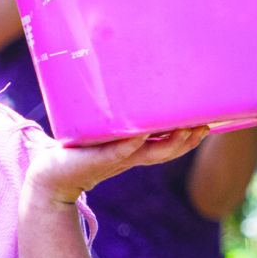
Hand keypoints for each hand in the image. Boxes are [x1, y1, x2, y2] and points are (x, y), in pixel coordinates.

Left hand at [25, 126, 209, 204]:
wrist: (48, 176)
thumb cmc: (74, 150)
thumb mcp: (100, 131)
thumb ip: (115, 114)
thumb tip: (126, 82)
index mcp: (133, 151)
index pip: (167, 146)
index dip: (188, 138)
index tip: (208, 124)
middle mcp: (127, 157)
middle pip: (165, 152)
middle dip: (186, 140)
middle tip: (205, 125)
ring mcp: (112, 159)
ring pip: (147, 153)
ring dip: (168, 143)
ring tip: (186, 128)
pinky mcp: (92, 158)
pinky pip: (115, 151)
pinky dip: (129, 145)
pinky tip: (139, 135)